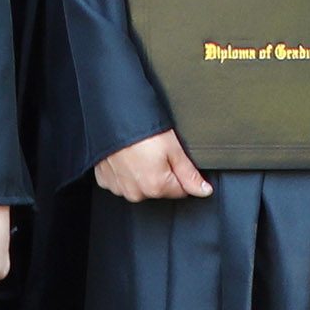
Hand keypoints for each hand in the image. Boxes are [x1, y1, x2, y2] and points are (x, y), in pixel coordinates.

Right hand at [94, 130, 212, 202]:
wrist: (111, 117)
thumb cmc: (142, 129)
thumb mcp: (174, 148)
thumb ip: (190, 174)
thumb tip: (205, 190)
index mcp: (156, 187)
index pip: (180, 191)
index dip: (181, 173)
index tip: (174, 157)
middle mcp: (136, 193)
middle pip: (159, 189)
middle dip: (161, 173)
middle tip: (156, 151)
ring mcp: (118, 187)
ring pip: (139, 186)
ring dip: (142, 173)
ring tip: (140, 151)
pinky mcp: (104, 179)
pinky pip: (121, 181)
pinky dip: (125, 171)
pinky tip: (126, 156)